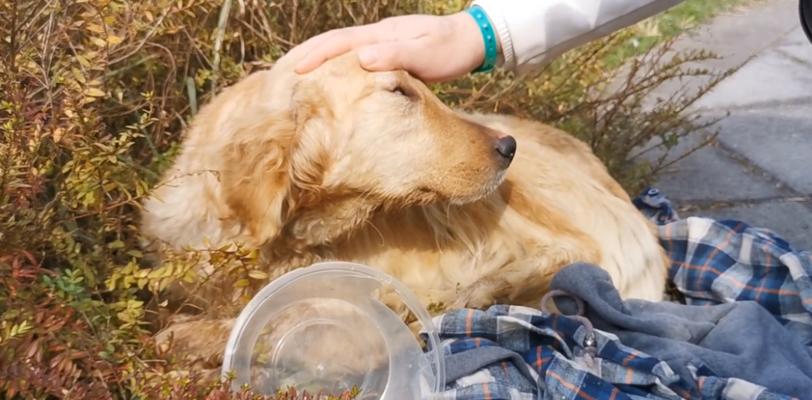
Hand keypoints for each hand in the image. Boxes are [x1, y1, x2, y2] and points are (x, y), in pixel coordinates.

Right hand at [289, 12, 485, 82]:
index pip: (339, 42)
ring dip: (318, 58)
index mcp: (381, 35)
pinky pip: (354, 59)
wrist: (471, 41)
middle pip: (333, 42)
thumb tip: (361, 58)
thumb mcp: (427, 53)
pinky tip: (331, 79)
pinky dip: (336, 66)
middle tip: (281, 71)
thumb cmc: (451, 50)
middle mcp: (377, 36)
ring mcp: (382, 44)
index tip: (294, 70)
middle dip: (307, 54)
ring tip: (296, 74)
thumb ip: (396, 55)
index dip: (315, 55)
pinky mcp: (388, 54)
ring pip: (342, 49)